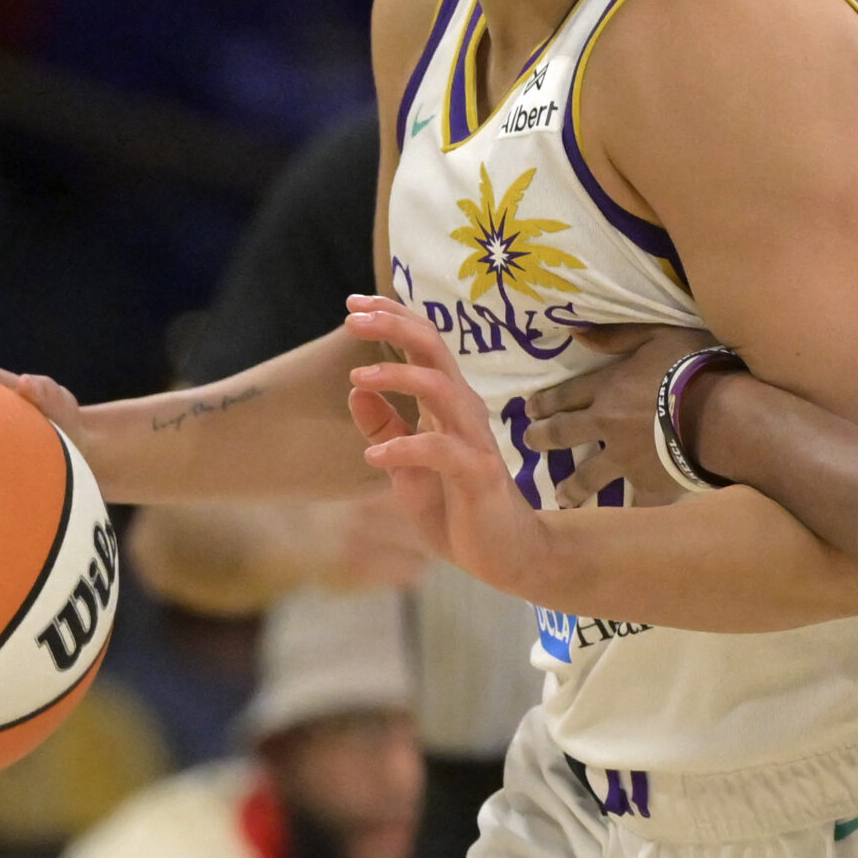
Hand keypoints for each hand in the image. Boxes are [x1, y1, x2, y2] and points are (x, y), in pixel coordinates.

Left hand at [342, 295, 560, 602]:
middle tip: (352, 317)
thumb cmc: (457, 508)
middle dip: (393, 326)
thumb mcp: (407, 467)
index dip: (391, 317)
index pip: (423, 344)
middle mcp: (464, 410)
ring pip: (440, 387)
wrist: (505, 554)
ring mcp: (474, 439)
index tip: (352, 303)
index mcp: (447, 403)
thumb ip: (385, 428)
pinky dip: (405, 447)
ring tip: (357, 378)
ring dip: (397, 376)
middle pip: (433, 348)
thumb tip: (355, 390)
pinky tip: (372, 458)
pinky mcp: (479, 473)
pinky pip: (441, 450)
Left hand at [520, 324, 719, 506]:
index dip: (545, 402)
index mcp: (607, 390)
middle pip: (565, 434)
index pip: (566, 396)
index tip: (528, 411)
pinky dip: (629, 511)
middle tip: (527, 444)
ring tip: (560, 497)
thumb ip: (616, 336)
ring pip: (588, 476)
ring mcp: (625, 459)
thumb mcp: (655, 335)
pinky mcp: (649, 482)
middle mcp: (606, 426)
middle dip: (542, 439)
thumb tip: (575, 332)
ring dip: (571, 486)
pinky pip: (635, 502)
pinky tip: (621, 524)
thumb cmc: (690, 365)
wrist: (717, 413)